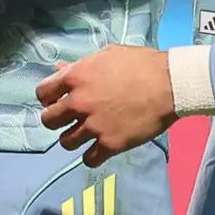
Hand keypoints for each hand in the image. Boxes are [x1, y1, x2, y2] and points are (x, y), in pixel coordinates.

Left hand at [36, 46, 176, 168]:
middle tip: (69, 118)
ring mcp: (93, 126)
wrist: (171, 83)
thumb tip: (59, 70)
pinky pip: (88, 159)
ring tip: (86, 134)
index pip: (43, 93)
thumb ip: (81, 64)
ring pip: (65, 142)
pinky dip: (92, 155)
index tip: (57, 100)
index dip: (48, 97)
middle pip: (49, 121)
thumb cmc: (142, 64)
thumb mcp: (109, 55)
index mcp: (76, 77)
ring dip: (73, 138)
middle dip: (56, 119)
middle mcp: (79, 103)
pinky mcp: (109, 144)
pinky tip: (99, 148)